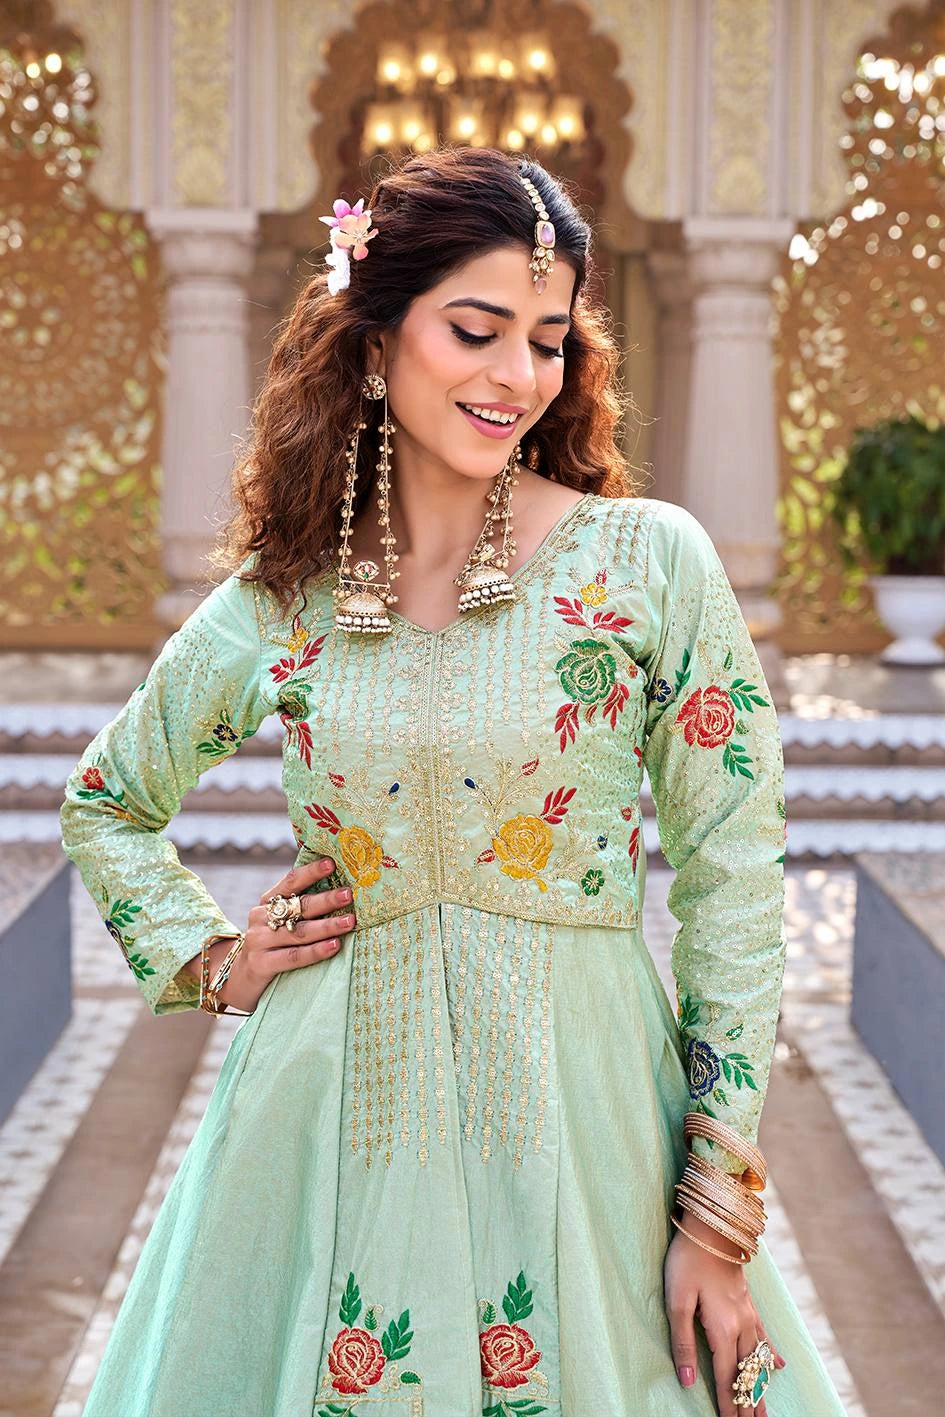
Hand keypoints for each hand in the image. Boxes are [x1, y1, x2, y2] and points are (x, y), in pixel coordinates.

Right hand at [188, 858, 355, 1014]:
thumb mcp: (279, 923)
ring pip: (299, 932)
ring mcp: (259, 941)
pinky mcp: (261, 964)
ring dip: (327, 926)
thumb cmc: (272, 946)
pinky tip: (334, 946)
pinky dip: (316, 951)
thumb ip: (301, 908)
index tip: (331, 863)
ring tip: (349, 921)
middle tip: (348, 894)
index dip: (311, 872)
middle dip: (326, 900)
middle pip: (299, 906)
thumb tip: (340, 890)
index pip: (291, 882)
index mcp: (268, 902)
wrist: (240, 979)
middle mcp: (260, 918)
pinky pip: (294, 956)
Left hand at [664, 1209, 786, 1415]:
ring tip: (765, 1411)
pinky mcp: (748, 1301)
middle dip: (749, 1404)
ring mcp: (748, 1314)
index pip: (727, 1378)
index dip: (728, 1405)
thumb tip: (687, 1381)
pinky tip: (780, 1366)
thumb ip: (683, 1343)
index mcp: (723, 1330)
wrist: (712, 1225)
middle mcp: (741, 1327)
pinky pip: (764, 1335)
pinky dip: (772, 1355)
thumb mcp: (677, 1301)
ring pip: (758, 1360)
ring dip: (761, 1387)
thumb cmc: (688, 1261)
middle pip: (747, 1375)